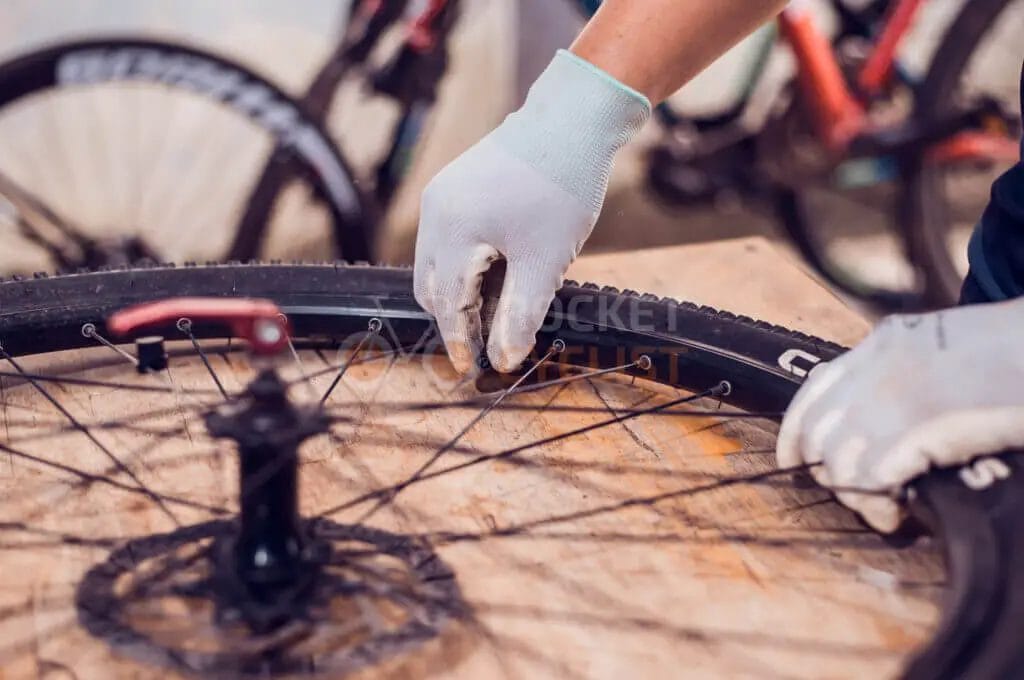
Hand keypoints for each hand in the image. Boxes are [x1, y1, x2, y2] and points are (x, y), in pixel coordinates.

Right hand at [414, 50, 649, 373]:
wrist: (571, 120)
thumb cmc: (562, 187)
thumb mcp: (545, 261)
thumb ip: (520, 314)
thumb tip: (505, 359)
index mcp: (452, 232)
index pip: (447, 303)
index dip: (459, 340)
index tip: (472, 369)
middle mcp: (435, 213)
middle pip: (430, 286)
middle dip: (452, 320)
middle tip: (479, 347)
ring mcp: (440, 197)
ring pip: (434, 264)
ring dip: (455, 294)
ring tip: (486, 315)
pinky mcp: (452, 187)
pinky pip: (444, 240)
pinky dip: (460, 266)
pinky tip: (490, 276)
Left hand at [776, 298, 1023, 531]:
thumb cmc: (1016, 350)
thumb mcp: (947, 347)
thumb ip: (904, 373)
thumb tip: (874, 423)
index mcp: (888, 343)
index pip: (815, 389)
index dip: (796, 433)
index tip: (793, 461)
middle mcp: (885, 365)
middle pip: (820, 432)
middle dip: (830, 472)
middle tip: (864, 493)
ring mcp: (907, 394)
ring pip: (839, 459)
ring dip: (856, 494)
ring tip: (885, 506)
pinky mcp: (935, 424)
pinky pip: (876, 474)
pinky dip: (880, 502)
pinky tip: (899, 511)